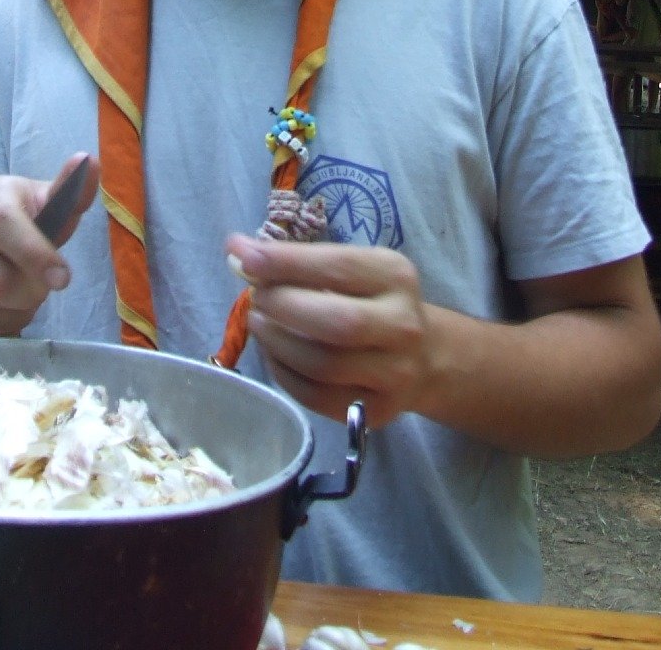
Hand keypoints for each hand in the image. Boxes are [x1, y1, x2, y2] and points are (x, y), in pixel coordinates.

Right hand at [0, 154, 100, 337]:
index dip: (34, 254)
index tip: (62, 279)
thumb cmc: (23, 229)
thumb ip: (71, 195)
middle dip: (28, 298)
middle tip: (38, 293)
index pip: (1, 220)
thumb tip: (89, 163)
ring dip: (9, 319)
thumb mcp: (48, 212)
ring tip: (17, 305)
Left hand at [228, 233, 433, 428]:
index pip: (336, 267)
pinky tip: (274, 355)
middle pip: (335, 322)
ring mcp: (394, 373)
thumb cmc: (373, 303)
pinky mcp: (378, 410)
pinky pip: (317, 397)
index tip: (241, 254)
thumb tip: (237, 252)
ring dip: (276, 343)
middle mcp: (402, 325)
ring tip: (260, 325)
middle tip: (255, 298)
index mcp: (395, 277)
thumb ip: (299, 262)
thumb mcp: (351, 270)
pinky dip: (284, 374)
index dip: (284, 262)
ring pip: (322, 365)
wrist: (423, 357)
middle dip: (282, 307)